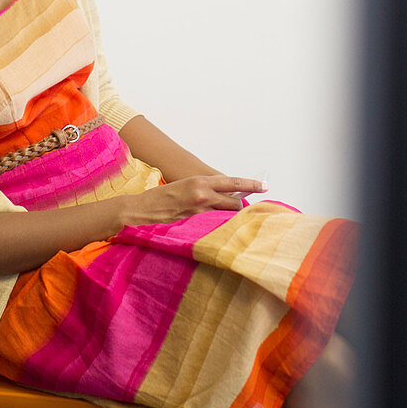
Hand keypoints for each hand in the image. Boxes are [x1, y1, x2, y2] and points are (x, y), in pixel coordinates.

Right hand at [117, 174, 268, 226]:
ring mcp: (199, 210)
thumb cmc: (161, 197)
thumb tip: (222, 195)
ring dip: (229, 216)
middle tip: (240, 209)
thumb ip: (204, 189)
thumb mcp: (185, 186)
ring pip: (226, 214)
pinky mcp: (195, 223)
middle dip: (239, 206)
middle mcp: (202, 194)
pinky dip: (217, 224)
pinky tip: (213, 226)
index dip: (250, 185)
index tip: (264, 186)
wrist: (142, 209)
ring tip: (224, 218)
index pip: (232, 183)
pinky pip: (214, 224)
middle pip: (234, 202)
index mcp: (200, 181)